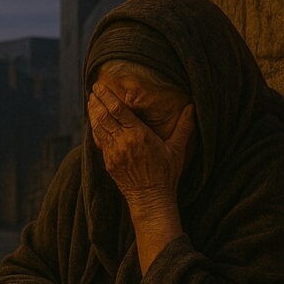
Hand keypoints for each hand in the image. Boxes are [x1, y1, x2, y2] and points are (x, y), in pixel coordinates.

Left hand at [87, 83, 194, 205]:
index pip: (118, 110)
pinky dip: (94, 128)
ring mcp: (113, 152)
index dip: (108, 96)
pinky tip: (93, 121)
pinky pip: (98, 141)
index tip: (100, 86)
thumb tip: (192, 107)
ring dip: (93, 112)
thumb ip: (184, 127)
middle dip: (97, 100)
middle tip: (93, 89)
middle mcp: (123, 141)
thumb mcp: (177, 149)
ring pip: (98, 127)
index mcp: (139, 134)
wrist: (151, 198)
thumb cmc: (166, 174)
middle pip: (104, 115)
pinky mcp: (108, 162)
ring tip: (90, 101)